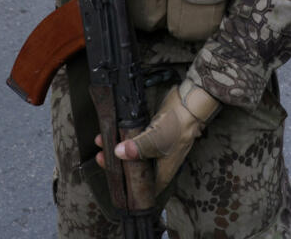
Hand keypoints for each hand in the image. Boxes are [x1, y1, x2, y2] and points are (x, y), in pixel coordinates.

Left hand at [96, 79, 220, 194]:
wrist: (189, 102)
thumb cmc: (179, 126)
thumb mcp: (156, 140)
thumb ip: (137, 148)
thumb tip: (119, 153)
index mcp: (162, 171)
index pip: (144, 188)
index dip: (129, 187)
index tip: (113, 179)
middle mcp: (159, 161)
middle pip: (135, 169)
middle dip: (117, 163)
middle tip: (102, 157)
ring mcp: (156, 147)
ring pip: (133, 153)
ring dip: (119, 148)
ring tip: (103, 141)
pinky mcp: (152, 133)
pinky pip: (135, 139)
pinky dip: (125, 137)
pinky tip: (115, 131)